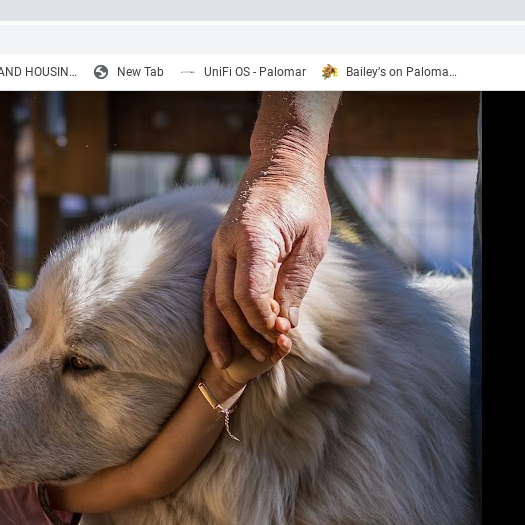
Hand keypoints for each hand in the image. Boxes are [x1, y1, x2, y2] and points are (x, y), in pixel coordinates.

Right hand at [203, 156, 333, 372]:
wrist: (281, 163)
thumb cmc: (304, 198)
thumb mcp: (313, 242)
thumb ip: (296, 283)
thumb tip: (285, 325)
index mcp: (253, 237)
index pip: (249, 292)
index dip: (263, 321)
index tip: (282, 337)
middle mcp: (227, 243)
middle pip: (228, 301)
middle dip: (247, 333)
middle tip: (271, 355)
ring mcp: (219, 247)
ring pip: (212, 300)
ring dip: (225, 332)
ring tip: (236, 362)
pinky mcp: (219, 251)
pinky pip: (211, 290)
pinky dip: (215, 318)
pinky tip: (222, 339)